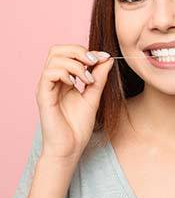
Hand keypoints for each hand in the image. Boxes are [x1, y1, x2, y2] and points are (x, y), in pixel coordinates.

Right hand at [35, 44, 113, 160]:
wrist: (71, 147)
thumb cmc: (79, 125)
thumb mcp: (94, 96)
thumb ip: (99, 77)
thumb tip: (107, 58)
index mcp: (64, 79)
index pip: (69, 54)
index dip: (87, 51)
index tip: (104, 57)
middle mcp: (53, 80)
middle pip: (57, 50)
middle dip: (78, 51)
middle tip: (94, 62)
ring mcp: (47, 87)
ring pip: (54, 59)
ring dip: (76, 64)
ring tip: (87, 79)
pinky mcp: (43, 96)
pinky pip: (49, 73)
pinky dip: (65, 73)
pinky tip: (76, 84)